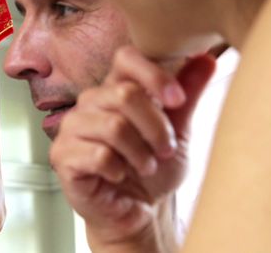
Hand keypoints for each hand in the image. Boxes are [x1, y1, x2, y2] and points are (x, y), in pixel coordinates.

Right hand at [49, 46, 216, 248]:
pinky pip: (98, 155)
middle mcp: (90, 102)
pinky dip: (118, 170)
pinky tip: (119, 176)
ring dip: (140, 153)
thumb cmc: (154, 169)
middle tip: (166, 151)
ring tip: (147, 167)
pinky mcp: (62, 156)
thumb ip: (188, 96)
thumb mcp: (179, 131)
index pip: (126, 58)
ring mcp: (72, 128)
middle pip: (126, 95)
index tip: (177, 100)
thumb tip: (207, 59)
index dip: (153, 75)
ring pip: (114, 127)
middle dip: (156, 127)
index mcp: (115, 89)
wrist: (138, 211)